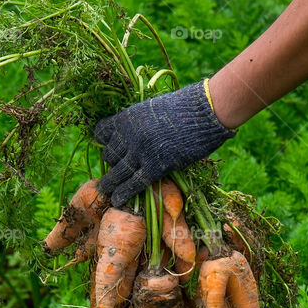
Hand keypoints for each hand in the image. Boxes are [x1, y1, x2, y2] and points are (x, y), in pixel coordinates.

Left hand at [93, 79, 235, 207]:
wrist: (206, 110)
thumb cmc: (185, 107)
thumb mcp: (153, 108)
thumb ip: (139, 123)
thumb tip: (133, 137)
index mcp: (127, 117)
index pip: (101, 133)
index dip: (104, 142)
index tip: (107, 149)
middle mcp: (129, 134)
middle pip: (109, 155)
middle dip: (112, 163)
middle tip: (116, 169)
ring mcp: (140, 151)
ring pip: (117, 171)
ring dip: (110, 183)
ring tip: (105, 190)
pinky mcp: (155, 166)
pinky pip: (134, 182)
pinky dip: (124, 193)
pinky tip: (116, 200)